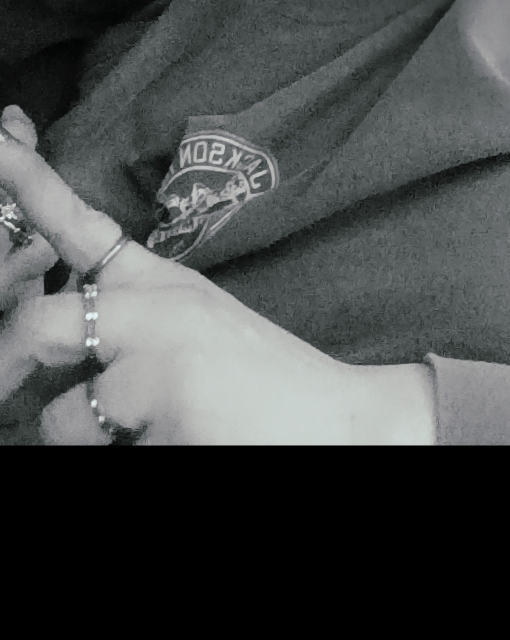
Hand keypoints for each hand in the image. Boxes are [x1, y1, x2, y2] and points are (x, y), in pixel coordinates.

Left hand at [0, 111, 435, 444]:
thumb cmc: (261, 386)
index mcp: (163, 286)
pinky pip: (110, 458)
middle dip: (12, 367)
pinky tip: (187, 443)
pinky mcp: (170, 420)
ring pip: (62, 418)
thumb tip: (39, 333)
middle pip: (40, 324)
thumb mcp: (193, 328)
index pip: (80, 224)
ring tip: (148, 433)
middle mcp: (159, 313)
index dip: (28, 181)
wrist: (346, 424)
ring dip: (89, 442)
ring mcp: (162, 367)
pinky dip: (140, 458)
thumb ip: (123, 321)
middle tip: (14, 396)